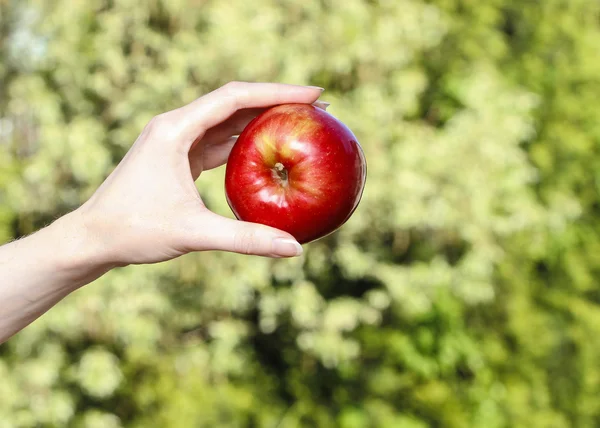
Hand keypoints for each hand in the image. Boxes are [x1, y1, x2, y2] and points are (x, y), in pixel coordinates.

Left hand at [75, 82, 324, 265]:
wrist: (91, 238)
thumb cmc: (133, 231)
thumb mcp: (193, 233)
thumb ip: (246, 239)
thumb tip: (294, 249)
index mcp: (174, 130)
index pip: (234, 98)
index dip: (276, 92)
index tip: (314, 96)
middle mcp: (174, 126)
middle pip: (233, 102)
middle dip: (275, 101)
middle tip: (316, 107)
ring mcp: (175, 140)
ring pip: (226, 120)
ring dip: (261, 119)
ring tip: (298, 122)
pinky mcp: (177, 156)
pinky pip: (217, 140)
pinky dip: (244, 141)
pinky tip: (267, 148)